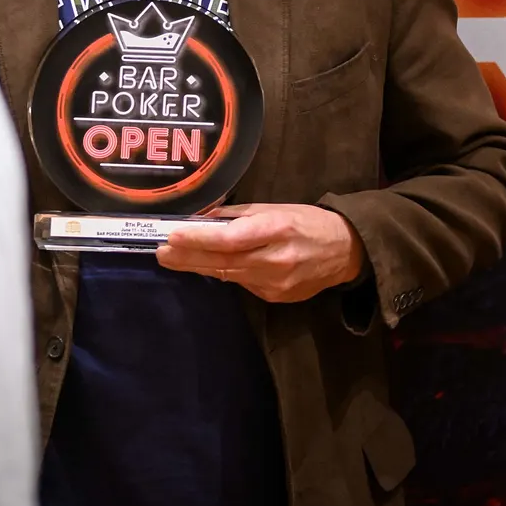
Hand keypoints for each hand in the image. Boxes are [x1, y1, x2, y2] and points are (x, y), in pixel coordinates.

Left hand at [156, 203, 366, 302]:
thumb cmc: (307, 221)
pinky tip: (210, 266)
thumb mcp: (275, 208)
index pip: (229, 239)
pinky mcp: (276, 297)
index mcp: (275, 230)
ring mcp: (275, 283)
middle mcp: (274, 260)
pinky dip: (225, 273)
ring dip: (199, 267)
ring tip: (173, 259)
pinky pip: (243, 283)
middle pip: (222, 262)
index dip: (198, 240)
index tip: (172, 236)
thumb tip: (204, 218)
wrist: (345, 252)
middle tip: (160, 252)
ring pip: (229, 275)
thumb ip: (239, 215)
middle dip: (187, 258)